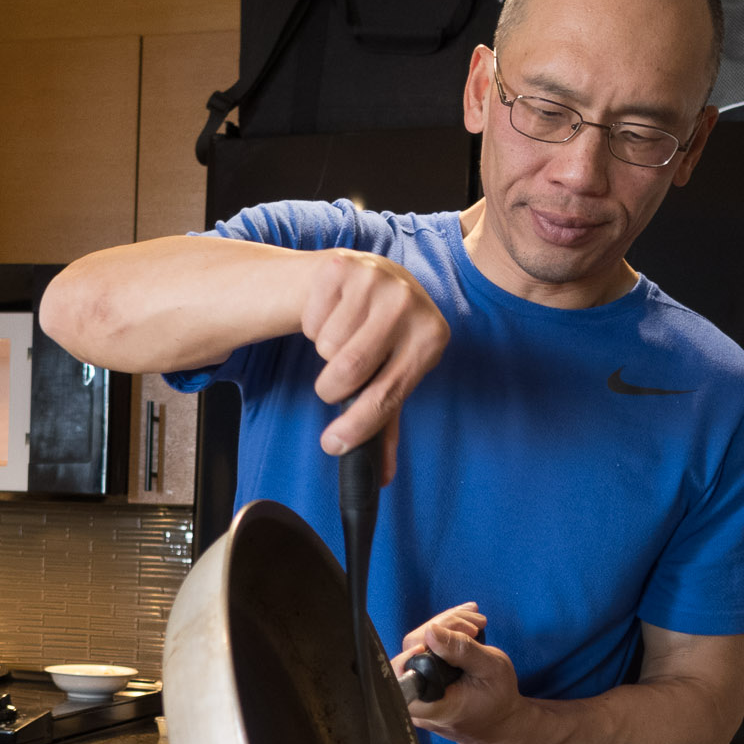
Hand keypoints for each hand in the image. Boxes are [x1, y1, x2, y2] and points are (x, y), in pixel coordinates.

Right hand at [302, 249, 449, 480]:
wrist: (367, 278)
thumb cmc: (382, 338)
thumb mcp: (391, 375)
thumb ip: (386, 424)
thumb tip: (382, 477)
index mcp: (431, 337)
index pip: (389, 393)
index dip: (357, 424)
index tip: (332, 444)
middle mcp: (410, 303)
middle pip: (350, 371)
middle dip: (332, 388)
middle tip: (333, 383)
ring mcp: (377, 279)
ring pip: (327, 346)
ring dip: (325, 352)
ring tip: (343, 337)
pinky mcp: (342, 265)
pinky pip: (312, 319)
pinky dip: (313, 325)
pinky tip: (332, 314)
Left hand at [396, 603, 525, 743]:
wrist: (500, 722)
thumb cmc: (498, 699)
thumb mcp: (490, 669)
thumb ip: (461, 650)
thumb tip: (431, 631)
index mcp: (430, 705)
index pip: (402, 671)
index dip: (418, 645)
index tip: (443, 634)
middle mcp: (415, 702)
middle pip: (412, 649)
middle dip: (444, 627)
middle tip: (475, 626)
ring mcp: (416, 693)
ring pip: (418, 647)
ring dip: (447, 628)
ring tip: (476, 626)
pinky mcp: (422, 684)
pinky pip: (424, 653)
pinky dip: (445, 637)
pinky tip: (466, 629)